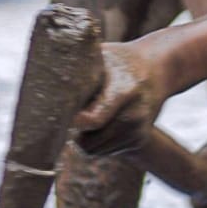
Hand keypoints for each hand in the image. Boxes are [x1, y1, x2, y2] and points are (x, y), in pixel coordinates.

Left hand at [71, 40, 166, 157]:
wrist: (159, 69)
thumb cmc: (123, 60)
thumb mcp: (103, 55)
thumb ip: (79, 67)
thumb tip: (46, 76)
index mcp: (124, 91)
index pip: (93, 120)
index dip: (73, 122)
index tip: (62, 114)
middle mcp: (134, 115)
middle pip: (90, 142)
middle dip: (74, 132)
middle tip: (70, 114)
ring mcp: (138, 131)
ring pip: (95, 150)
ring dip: (85, 138)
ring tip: (88, 115)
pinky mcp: (140, 141)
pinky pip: (106, 151)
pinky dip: (98, 141)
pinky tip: (103, 121)